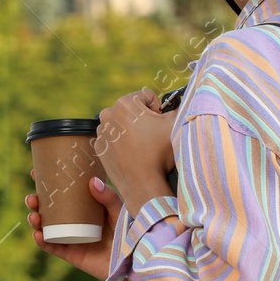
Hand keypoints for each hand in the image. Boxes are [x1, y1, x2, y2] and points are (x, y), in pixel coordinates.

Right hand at [25, 170, 123, 280]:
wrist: (134, 261)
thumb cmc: (129, 232)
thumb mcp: (119, 211)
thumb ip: (109, 197)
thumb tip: (92, 181)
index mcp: (83, 207)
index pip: (62, 192)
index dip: (46, 183)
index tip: (34, 172)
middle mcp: (74, 221)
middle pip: (49, 209)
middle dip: (36, 202)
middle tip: (32, 198)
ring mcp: (71, 237)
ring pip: (47, 227)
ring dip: (35, 220)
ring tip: (34, 216)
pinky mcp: (72, 254)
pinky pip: (53, 247)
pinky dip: (43, 242)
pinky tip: (37, 235)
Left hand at [96, 88, 175, 214]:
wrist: (143, 184)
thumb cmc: (159, 153)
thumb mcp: (175, 124)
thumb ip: (179, 106)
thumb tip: (179, 102)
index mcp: (124, 104)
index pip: (147, 96)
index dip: (158, 109)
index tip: (159, 123)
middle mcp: (108, 114)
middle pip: (133, 109)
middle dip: (143, 118)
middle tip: (151, 136)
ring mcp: (102, 132)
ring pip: (122, 123)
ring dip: (132, 130)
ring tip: (142, 145)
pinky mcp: (99, 147)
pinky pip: (114, 138)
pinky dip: (122, 142)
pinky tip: (133, 153)